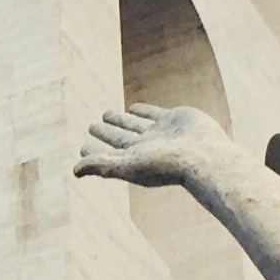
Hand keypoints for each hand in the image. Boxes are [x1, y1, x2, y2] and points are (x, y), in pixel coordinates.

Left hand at [76, 102, 222, 188]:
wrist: (205, 156)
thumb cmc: (166, 165)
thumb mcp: (128, 166)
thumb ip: (101, 166)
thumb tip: (74, 171)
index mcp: (134, 160)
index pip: (109, 154)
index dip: (95, 151)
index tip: (83, 147)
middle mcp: (146, 147)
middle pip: (120, 138)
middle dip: (105, 132)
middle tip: (91, 126)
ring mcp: (160, 133)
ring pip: (135, 125)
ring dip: (120, 120)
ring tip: (106, 115)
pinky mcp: (174, 119)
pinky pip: (154, 113)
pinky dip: (143, 110)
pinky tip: (134, 108)